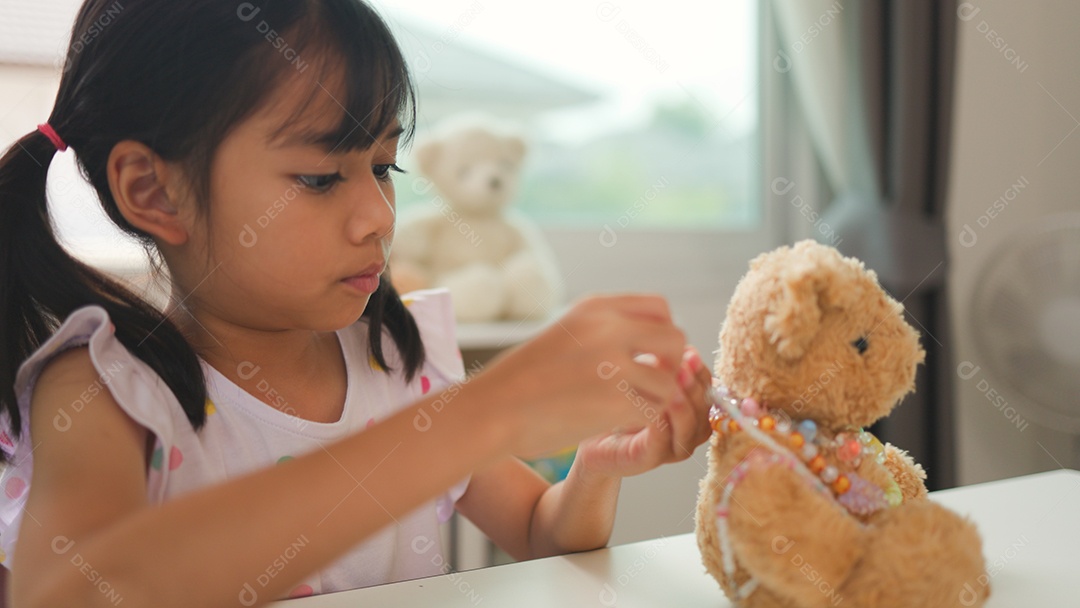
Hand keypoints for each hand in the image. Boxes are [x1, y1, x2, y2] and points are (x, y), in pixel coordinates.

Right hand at [465, 294, 688, 458]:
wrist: (492, 410)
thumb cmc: (520, 379)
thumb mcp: (562, 333)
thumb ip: (601, 329)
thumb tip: (642, 340)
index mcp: (595, 308)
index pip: (659, 308)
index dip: (663, 333)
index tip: (649, 355)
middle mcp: (608, 329)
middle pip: (674, 339)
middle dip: (669, 365)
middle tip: (649, 384)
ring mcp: (614, 364)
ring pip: (668, 381)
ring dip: (656, 399)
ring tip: (630, 408)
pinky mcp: (615, 401)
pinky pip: (653, 411)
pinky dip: (642, 421)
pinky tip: (620, 423)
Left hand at [574, 346, 712, 478]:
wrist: (585, 432)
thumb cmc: (615, 399)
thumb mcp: (642, 374)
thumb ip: (663, 362)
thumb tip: (679, 339)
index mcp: (691, 409)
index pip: (710, 389)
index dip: (702, 371)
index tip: (689, 350)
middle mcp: (687, 430)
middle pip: (706, 409)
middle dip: (696, 385)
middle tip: (683, 364)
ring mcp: (670, 448)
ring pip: (691, 428)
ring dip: (684, 404)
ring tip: (672, 383)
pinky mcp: (648, 458)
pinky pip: (663, 441)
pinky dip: (662, 422)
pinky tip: (652, 404)